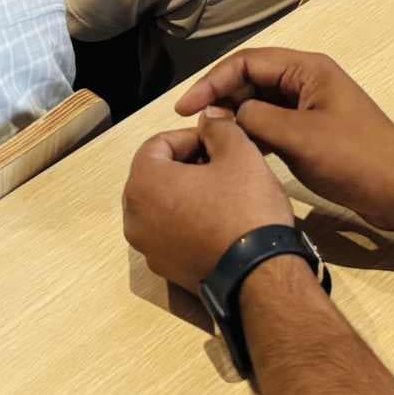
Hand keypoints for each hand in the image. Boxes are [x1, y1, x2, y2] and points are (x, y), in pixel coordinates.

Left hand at [122, 109, 298, 292]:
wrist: (260, 276)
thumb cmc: (245, 208)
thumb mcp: (240, 154)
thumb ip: (218, 128)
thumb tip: (207, 118)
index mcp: (143, 184)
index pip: (158, 144)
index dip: (191, 136)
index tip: (219, 142)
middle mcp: (134, 217)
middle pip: (156, 174)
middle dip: (187, 163)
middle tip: (222, 163)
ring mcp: (147, 248)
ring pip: (162, 204)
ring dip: (187, 192)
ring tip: (223, 192)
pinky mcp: (165, 270)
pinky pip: (170, 232)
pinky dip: (188, 220)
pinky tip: (220, 221)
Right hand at [172, 49, 393, 235]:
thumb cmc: (355, 157)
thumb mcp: (300, 136)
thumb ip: (257, 119)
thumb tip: (223, 113)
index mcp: (307, 69)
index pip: (247, 62)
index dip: (212, 81)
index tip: (185, 107)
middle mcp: (307, 81)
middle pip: (251, 79)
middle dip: (220, 98)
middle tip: (193, 127)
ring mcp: (310, 107)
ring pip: (260, 103)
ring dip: (234, 117)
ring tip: (208, 139)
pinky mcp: (312, 132)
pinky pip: (272, 124)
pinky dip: (252, 134)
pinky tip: (236, 152)